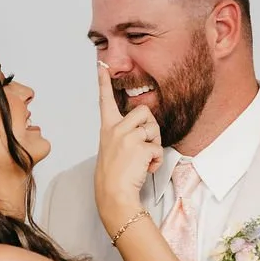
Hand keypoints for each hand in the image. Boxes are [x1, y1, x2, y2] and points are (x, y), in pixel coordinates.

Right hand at [94, 61, 161, 234]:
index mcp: (107, 128)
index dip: (103, 82)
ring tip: (144, 159)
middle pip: (144, 112)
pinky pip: (158, 148)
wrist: (113, 195)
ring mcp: (127, 137)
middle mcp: (115, 129)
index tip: (101, 65)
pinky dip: (156, 161)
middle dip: (151, 127)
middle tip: (145, 146)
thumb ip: (123, 135)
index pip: (105, 100)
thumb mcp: (112, 149)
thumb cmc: (114, 176)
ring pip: (154, 128)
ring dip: (155, 144)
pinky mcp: (140, 147)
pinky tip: (146, 169)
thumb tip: (143, 129)